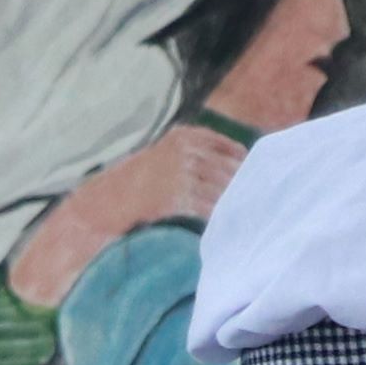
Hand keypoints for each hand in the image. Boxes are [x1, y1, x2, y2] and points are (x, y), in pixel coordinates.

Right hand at [3, 129, 251, 305]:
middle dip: (245, 189)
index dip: (244, 166)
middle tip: (258, 203)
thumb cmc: (140, 182)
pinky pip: (210, 209)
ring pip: (224, 191)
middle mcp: (187, 150)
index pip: (230, 148)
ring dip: (237, 206)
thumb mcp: (168, 155)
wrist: (107, 201)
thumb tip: (242, 165)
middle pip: (231, 171)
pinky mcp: (180, 196)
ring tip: (246, 218)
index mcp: (186, 135)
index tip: (252, 179)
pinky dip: (220, 220)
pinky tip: (225, 228)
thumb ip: (199, 155)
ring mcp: (184, 172)